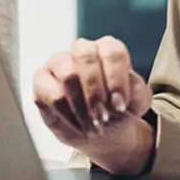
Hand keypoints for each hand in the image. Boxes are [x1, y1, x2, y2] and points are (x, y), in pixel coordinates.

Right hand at [31, 37, 154, 174]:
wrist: (99, 130)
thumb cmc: (116, 110)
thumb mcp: (136, 103)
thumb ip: (137, 92)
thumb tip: (125, 89)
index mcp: (107, 50)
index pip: (111, 51)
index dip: (116, 78)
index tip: (120, 104)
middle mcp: (81, 51)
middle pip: (85, 55)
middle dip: (95, 90)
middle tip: (103, 116)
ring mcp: (58, 64)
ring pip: (67, 75)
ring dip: (82, 107)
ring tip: (93, 126)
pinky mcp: (42, 82)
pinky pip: (52, 95)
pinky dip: (69, 115)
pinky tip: (79, 126)